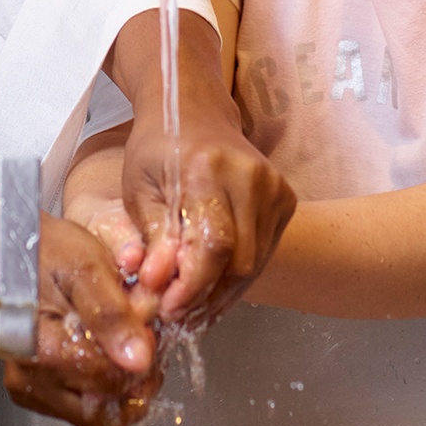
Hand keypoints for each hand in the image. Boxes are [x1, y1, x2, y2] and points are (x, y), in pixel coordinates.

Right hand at [0, 147, 159, 425]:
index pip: (113, 380)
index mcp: (44, 349)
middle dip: (133, 375)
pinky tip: (104, 356)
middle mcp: (32, 378)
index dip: (141, 356)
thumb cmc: (45, 253)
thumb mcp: (88, 268)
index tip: (145, 328)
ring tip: (122, 345)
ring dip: (120, 387)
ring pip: (95, 415)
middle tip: (138, 337)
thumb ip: (112, 315)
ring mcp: (30, 389)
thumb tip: (138, 360)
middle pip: (105, 405)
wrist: (8, 251)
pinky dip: (101, 390)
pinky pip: (80, 409)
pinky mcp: (34, 393)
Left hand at [104, 11, 295, 324]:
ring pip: (256, 263)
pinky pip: (264, 252)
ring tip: (192, 306)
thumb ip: (152, 237)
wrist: (193, 110)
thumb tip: (156, 285)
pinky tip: (213, 284)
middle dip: (208, 297)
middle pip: (241, 260)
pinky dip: (239, 275)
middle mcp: (250, 175)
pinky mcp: (286, 198)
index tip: (169, 309)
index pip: (214, 244)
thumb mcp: (139, 189)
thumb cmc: (157, 148)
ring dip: (223, 293)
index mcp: (208, 168)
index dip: (193, 286)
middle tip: (179, 315)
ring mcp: (274, 185)